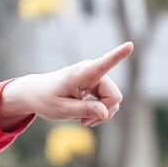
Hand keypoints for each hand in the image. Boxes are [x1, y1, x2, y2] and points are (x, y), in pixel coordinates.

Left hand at [0, 43, 130, 128]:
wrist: (36, 94)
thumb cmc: (46, 100)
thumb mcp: (62, 110)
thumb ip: (84, 110)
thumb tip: (106, 112)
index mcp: (81, 74)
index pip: (103, 64)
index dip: (118, 55)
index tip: (130, 45)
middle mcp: (92, 71)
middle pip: (114, 96)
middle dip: (103, 111)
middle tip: (83, 121)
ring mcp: (97, 77)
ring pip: (114, 101)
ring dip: (101, 113)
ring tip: (83, 119)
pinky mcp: (98, 84)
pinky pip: (110, 102)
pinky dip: (100, 112)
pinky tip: (87, 116)